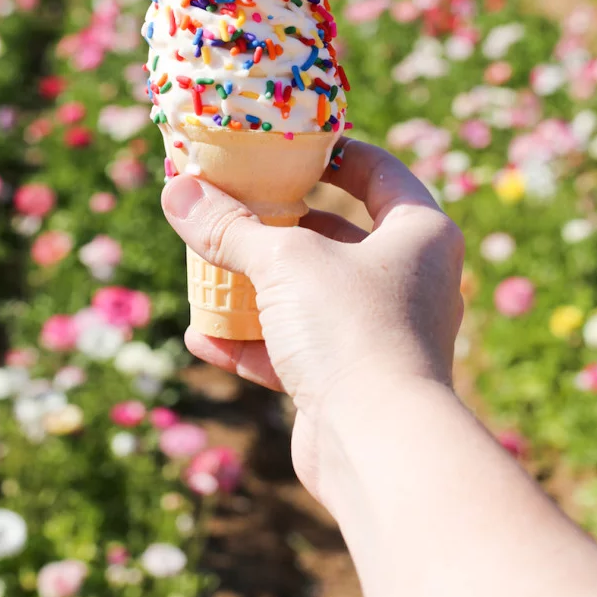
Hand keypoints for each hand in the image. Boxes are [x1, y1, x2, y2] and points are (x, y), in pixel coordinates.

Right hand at [161, 138, 463, 500]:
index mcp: (420, 233)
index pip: (380, 172)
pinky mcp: (354, 381)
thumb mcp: (283, 263)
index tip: (287, 148)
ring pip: (313, 296)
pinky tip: (204, 338)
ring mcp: (383, 333)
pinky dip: (254, 343)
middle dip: (280, 226)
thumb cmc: (350, 328)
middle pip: (338, 235)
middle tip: (234, 206)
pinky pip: (299, 350)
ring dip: (258, 287)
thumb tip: (176, 191)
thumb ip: (229, 227)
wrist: (380, 448)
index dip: (333, 153)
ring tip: (207, 270)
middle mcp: (410, 279)